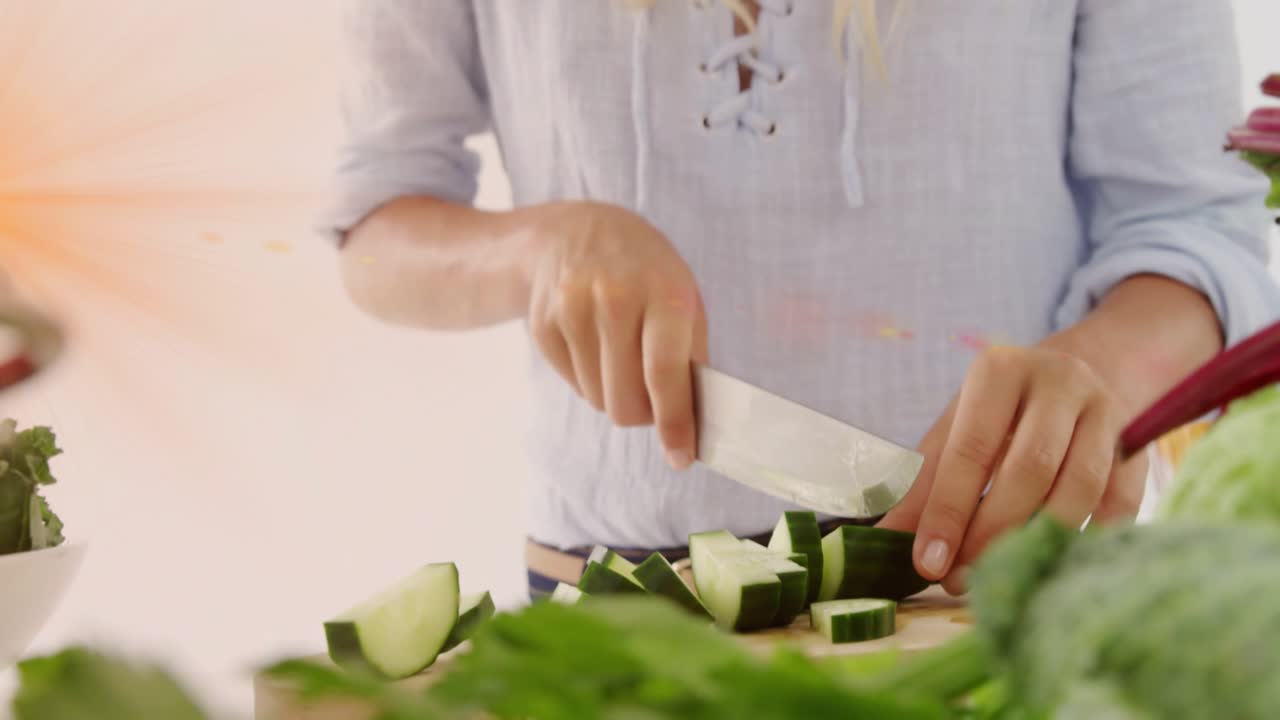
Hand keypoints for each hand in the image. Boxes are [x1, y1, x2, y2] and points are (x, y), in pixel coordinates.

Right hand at [521, 201, 707, 468]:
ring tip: (623, 357)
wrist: (575, 233)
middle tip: (653, 401)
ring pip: (598, 399)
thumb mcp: (683, 297)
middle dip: (644, 415)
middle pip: (625, 400)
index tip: (681, 457)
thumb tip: (691, 422)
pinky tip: (596, 344)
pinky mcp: (543, 325)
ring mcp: (572, 310)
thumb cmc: (645, 273)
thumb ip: (690, 357)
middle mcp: (614, 298)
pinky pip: (574, 385)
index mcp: (663, 291)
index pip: (665, 371)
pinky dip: (591, 380)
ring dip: (617, 395)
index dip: (674, 422)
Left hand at [878, 345, 1147, 594]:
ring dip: (1038, 540)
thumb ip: (923, 483)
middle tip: (960, 579)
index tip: (928, 563)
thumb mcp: (954, 430)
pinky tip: (1053, 562)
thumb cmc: (999, 412)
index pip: (970, 450)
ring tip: (1001, 575)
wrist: (1074, 375)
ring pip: (1080, 487)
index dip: (948, 511)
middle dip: (990, 533)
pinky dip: (1086, 538)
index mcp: (999, 371)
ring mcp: (1106, 411)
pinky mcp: (1139, 444)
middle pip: (1029, 470)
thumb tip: (883, 541)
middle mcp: (1058, 381)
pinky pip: (1119, 502)